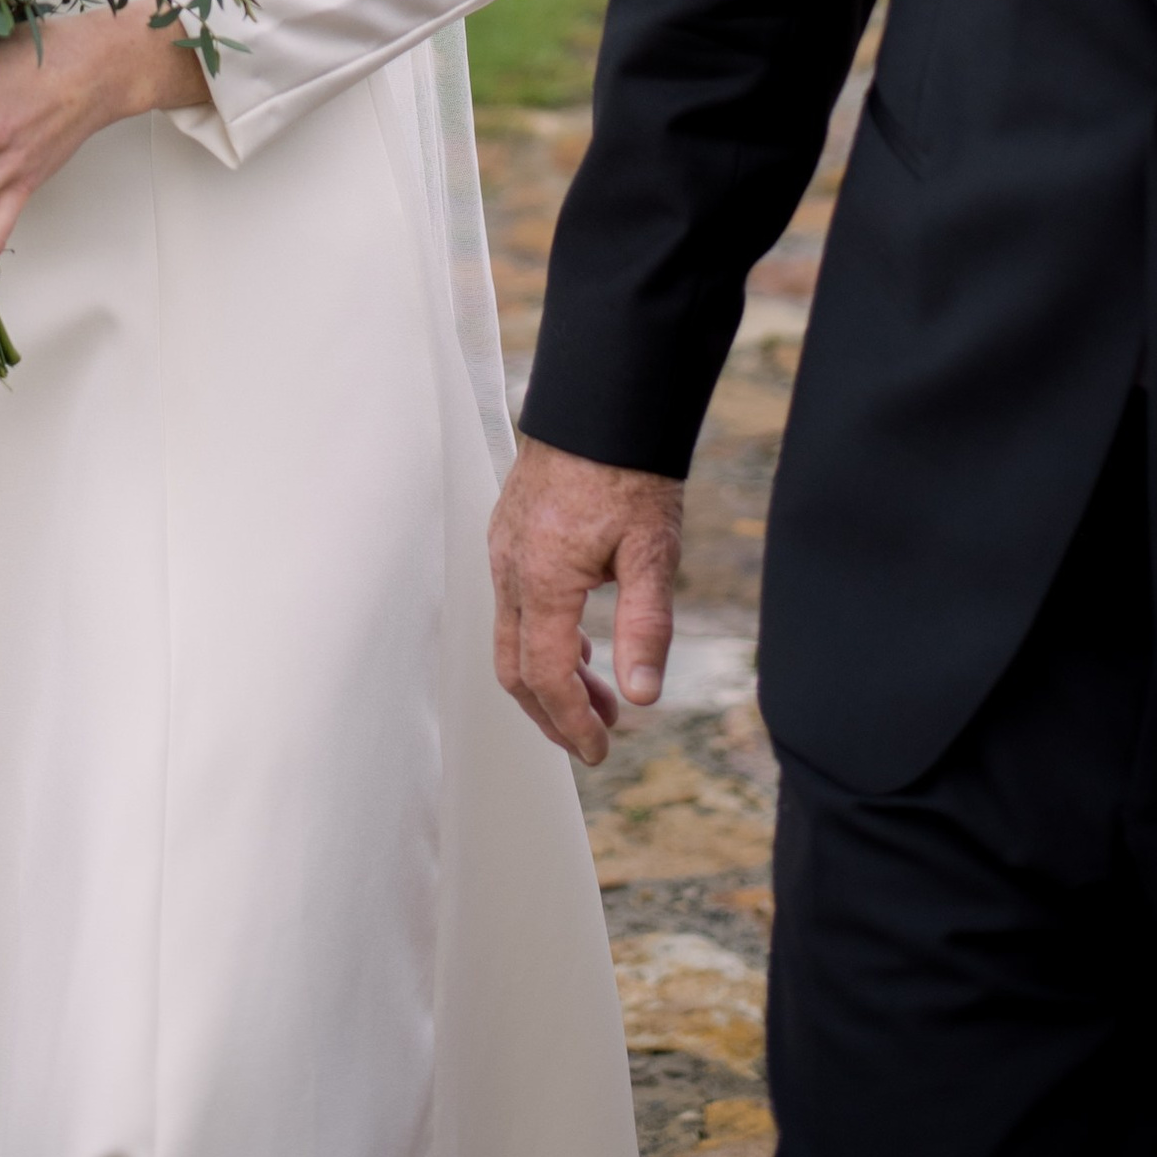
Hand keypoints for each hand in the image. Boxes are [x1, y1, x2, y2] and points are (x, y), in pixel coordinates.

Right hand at [489, 435, 685, 766]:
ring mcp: (503, 549)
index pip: (546, 676)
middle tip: (595, 737)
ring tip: (600, 695)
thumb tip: (642, 695)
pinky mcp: (507, 534)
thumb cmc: (628, 471)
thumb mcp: (653, 553)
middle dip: (551, 713)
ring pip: (510, 637)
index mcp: (544, 578)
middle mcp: (511, 567)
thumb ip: (645, 628)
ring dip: (548, 677)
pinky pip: (511, 603)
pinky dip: (539, 639)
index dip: (572, 723)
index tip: (600, 752)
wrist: (600, 405)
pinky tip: (580, 643)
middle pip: (514, 668)